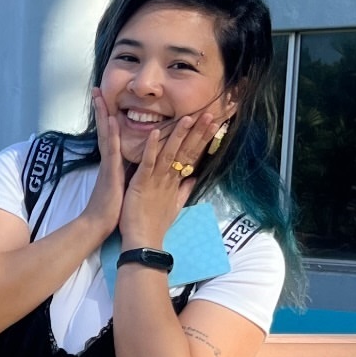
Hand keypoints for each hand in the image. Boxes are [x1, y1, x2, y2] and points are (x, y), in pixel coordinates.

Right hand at [84, 92, 125, 243]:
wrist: (101, 224)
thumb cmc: (115, 210)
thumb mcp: (126, 187)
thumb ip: (132, 174)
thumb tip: (139, 166)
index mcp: (116, 163)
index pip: (113, 136)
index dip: (111, 118)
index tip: (109, 102)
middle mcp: (110, 160)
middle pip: (106, 129)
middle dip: (102, 109)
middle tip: (97, 90)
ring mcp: (109, 164)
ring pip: (107, 134)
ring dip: (103, 114)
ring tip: (99, 95)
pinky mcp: (110, 172)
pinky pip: (111, 150)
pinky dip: (111, 134)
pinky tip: (110, 120)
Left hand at [119, 107, 222, 249]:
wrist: (143, 242)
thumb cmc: (156, 224)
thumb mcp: (173, 205)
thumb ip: (183, 190)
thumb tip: (193, 179)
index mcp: (175, 181)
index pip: (192, 155)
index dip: (202, 139)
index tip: (213, 124)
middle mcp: (169, 178)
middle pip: (186, 151)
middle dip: (198, 133)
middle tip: (209, 114)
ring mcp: (156, 180)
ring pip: (170, 153)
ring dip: (179, 135)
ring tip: (188, 118)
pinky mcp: (141, 183)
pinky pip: (148, 163)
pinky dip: (152, 148)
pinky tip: (156, 133)